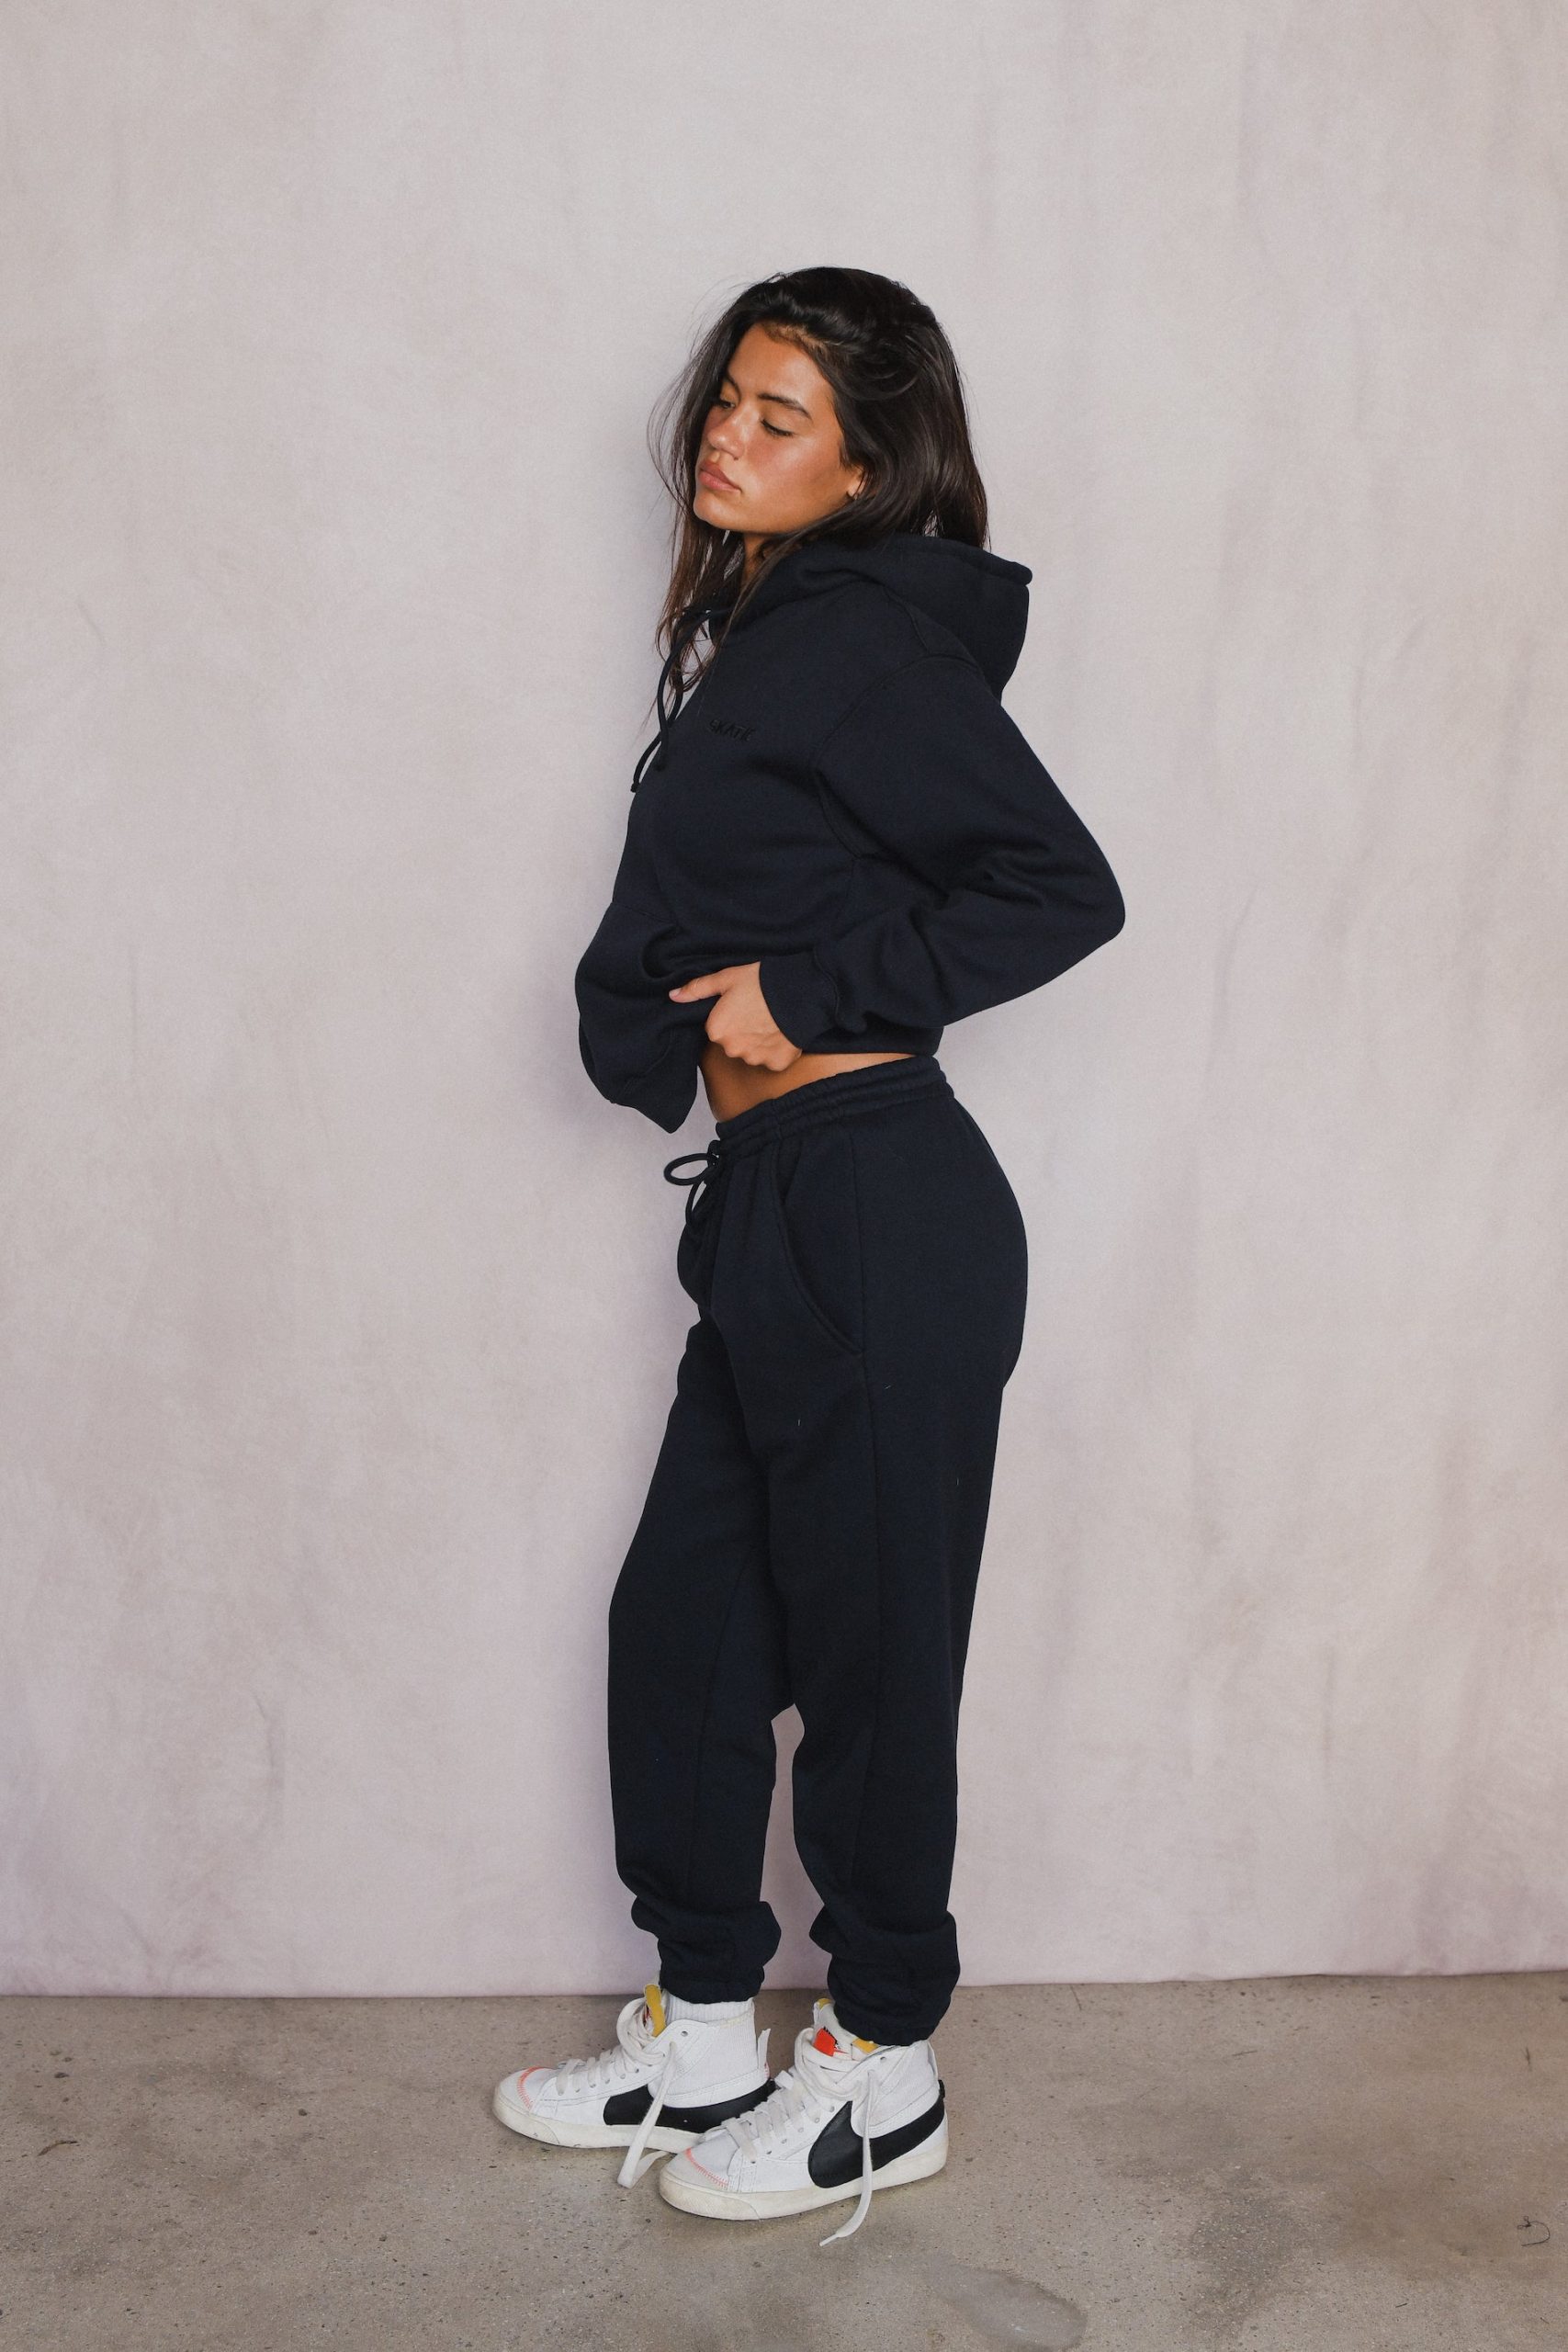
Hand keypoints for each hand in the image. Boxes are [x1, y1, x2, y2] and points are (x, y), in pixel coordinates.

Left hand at [668, 961, 802, 1071]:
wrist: (800, 991)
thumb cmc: (761, 982)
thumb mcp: (726, 979)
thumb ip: (698, 989)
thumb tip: (673, 996)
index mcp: (717, 1030)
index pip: (717, 1029)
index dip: (730, 1017)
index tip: (743, 1006)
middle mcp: (732, 1050)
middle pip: (734, 1044)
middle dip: (744, 1032)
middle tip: (759, 1012)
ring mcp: (755, 1059)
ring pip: (753, 1053)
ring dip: (760, 1042)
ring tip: (773, 1021)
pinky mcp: (776, 1064)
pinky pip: (773, 1060)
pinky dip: (777, 1050)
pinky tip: (783, 1033)